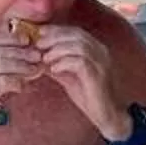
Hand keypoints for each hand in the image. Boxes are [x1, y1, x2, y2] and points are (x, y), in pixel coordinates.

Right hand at [0, 35, 42, 131]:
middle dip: (22, 52)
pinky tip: (22, 87)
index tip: (27, 40)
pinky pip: (2, 82)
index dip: (12, 38)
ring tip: (35, 70)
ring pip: (3, 64)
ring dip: (22, 67)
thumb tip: (21, 57)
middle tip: (37, 56)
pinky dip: (15, 82)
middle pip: (0, 51)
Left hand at [32, 25, 128, 141]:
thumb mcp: (69, 77)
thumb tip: (38, 57)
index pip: (76, 31)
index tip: (40, 32)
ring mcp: (101, 63)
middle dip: (55, 36)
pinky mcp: (98, 75)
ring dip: (58, 50)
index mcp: (96, 49)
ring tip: (45, 58)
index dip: (57, 30)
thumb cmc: (89, 96)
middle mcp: (101, 52)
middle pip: (77, 34)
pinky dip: (64, 63)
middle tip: (39, 43)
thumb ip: (57, 65)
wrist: (107, 115)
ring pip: (78, 46)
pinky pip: (80, 62)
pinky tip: (54, 70)